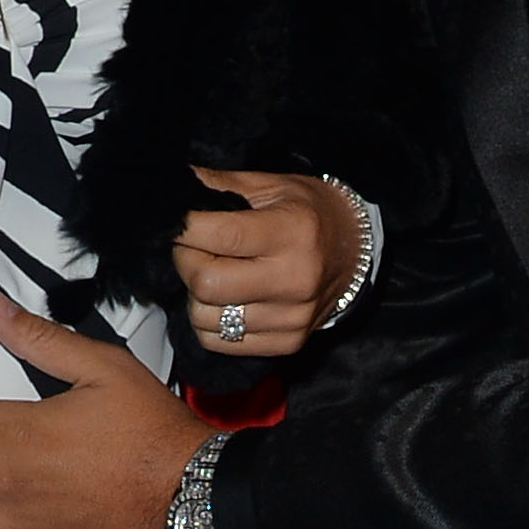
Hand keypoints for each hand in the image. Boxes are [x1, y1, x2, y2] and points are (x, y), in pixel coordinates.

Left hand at [175, 168, 367, 361]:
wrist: (354, 251)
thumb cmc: (309, 213)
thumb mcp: (271, 186)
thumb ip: (220, 185)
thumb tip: (174, 188)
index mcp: (293, 231)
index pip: (219, 236)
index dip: (185, 228)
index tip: (180, 222)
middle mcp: (295, 279)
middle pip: (207, 284)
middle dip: (186, 262)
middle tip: (192, 248)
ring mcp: (292, 317)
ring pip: (206, 319)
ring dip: (196, 295)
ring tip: (213, 273)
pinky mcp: (287, 342)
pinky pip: (220, 343)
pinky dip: (210, 322)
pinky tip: (225, 300)